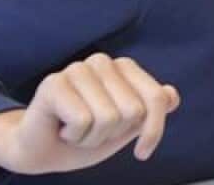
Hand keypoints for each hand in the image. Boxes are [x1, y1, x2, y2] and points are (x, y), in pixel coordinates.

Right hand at [0, 54, 179, 174]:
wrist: (42, 152)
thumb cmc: (86, 137)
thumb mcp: (126, 128)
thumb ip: (150, 111)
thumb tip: (172, 95)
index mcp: (125, 68)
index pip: (156, 99)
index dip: (153, 130)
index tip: (143, 152)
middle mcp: (102, 62)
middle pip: (133, 111)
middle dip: (113, 134)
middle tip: (91, 133)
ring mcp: (77, 69)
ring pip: (109, 118)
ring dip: (92, 137)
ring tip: (76, 130)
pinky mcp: (54, 83)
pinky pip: (83, 121)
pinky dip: (75, 135)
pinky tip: (61, 128)